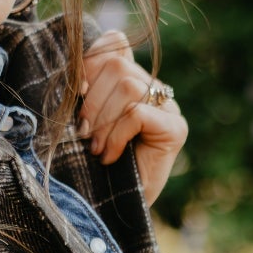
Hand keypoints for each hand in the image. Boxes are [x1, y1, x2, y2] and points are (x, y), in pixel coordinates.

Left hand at [79, 31, 188, 207]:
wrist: (115, 210)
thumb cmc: (94, 166)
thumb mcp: (84, 121)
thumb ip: (86, 90)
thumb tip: (77, 64)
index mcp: (131, 79)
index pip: (115, 43)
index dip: (90, 61)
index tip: (77, 93)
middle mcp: (154, 88)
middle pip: (117, 66)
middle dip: (92, 101)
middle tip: (84, 133)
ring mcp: (169, 107)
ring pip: (129, 87)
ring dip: (103, 121)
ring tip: (96, 147)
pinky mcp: (175, 128)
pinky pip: (138, 114)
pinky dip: (116, 136)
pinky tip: (110, 156)